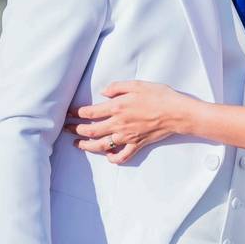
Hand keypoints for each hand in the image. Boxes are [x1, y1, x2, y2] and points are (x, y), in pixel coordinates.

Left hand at [65, 80, 192, 163]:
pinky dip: (113, 158)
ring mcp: (127, 137)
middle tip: (67, 129)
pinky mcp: (137, 145)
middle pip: (91, 130)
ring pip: (101, 145)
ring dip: (86, 146)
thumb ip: (118, 87)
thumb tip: (104, 92)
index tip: (70, 112)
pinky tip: (108, 156)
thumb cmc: (160, 96)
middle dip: (76, 130)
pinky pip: (122, 156)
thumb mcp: (138, 85)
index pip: (90, 112)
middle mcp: (118, 124)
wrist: (177, 112)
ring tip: (78, 144)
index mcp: (117, 108)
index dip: (77, 113)